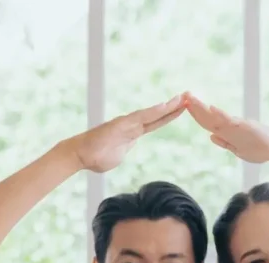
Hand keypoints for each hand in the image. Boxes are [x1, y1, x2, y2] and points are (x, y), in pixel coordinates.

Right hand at [70, 95, 184, 172]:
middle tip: (188, 98)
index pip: (154, 124)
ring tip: (182, 99)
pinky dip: (154, 111)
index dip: (168, 117)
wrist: (80, 156)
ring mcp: (126, 124)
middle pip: (156, 116)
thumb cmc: (96, 158)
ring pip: (151, 114)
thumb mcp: (118, 157)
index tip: (182, 110)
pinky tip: (165, 106)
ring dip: (167, 106)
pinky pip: (141, 117)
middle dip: (173, 108)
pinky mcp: (121, 124)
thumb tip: (127, 149)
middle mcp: (131, 125)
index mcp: (132, 133)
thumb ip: (125, 150)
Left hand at [185, 93, 268, 163]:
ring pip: (215, 116)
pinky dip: (220, 114)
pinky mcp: (245, 126)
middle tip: (182, 94)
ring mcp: (237, 125)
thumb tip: (211, 137)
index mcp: (227, 133)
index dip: (195, 115)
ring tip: (190, 97)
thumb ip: (225, 143)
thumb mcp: (238, 150)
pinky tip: (211, 108)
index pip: (207, 123)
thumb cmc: (261, 149)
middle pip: (208, 116)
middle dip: (194, 106)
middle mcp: (230, 126)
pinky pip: (230, 120)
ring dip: (202, 107)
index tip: (182, 107)